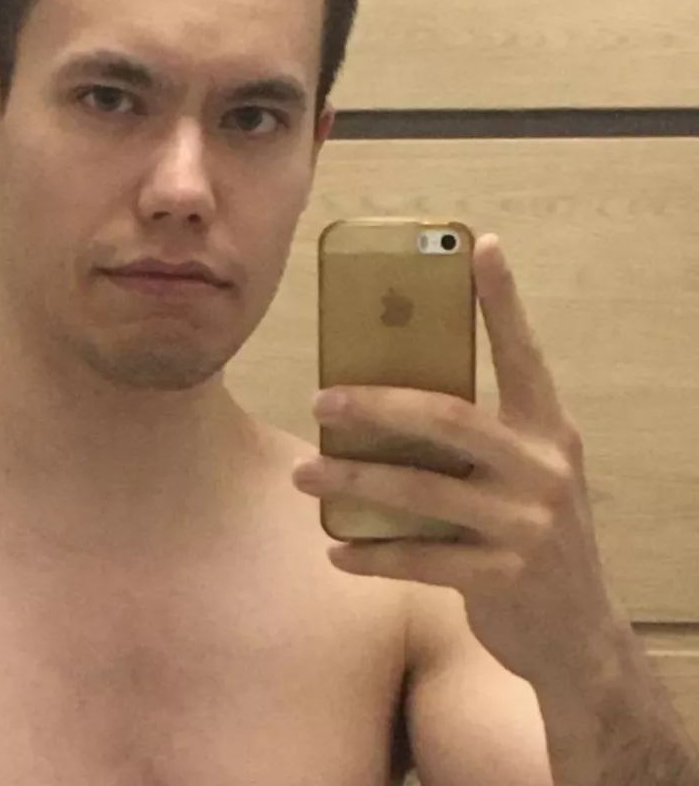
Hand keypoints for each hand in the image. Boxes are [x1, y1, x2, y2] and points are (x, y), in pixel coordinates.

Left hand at [291, 234, 626, 687]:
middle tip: (321, 400)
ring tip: (304, 473)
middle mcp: (542, 470)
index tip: (478, 245)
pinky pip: (417, 557)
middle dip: (376, 405)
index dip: (503, 301)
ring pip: (419, 489)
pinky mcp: (500, 578)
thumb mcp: (526, 478)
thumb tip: (382, 403)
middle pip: (447, 418)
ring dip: (351, 480)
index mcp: (548, 432)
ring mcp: (525, 526)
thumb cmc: (533, 536)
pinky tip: (335, 548)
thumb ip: (480, 440)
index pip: (524, 354)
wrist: (579, 637)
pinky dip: (369, 553)